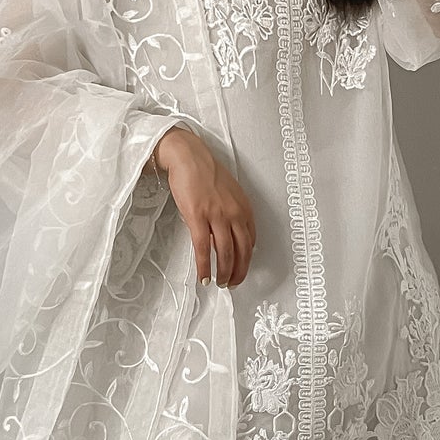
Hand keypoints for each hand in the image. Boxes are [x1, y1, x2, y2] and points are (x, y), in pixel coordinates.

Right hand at [153, 128, 255, 286]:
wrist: (188, 157)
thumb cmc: (205, 172)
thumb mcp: (228, 194)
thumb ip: (231, 214)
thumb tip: (225, 237)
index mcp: (244, 207)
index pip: (251, 241)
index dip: (247, 260)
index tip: (241, 270)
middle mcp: (234, 212)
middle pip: (242, 250)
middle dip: (239, 271)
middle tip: (233, 283)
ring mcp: (217, 215)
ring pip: (225, 252)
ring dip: (224, 272)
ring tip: (219, 283)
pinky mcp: (198, 217)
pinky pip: (203, 248)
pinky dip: (204, 266)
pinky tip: (204, 277)